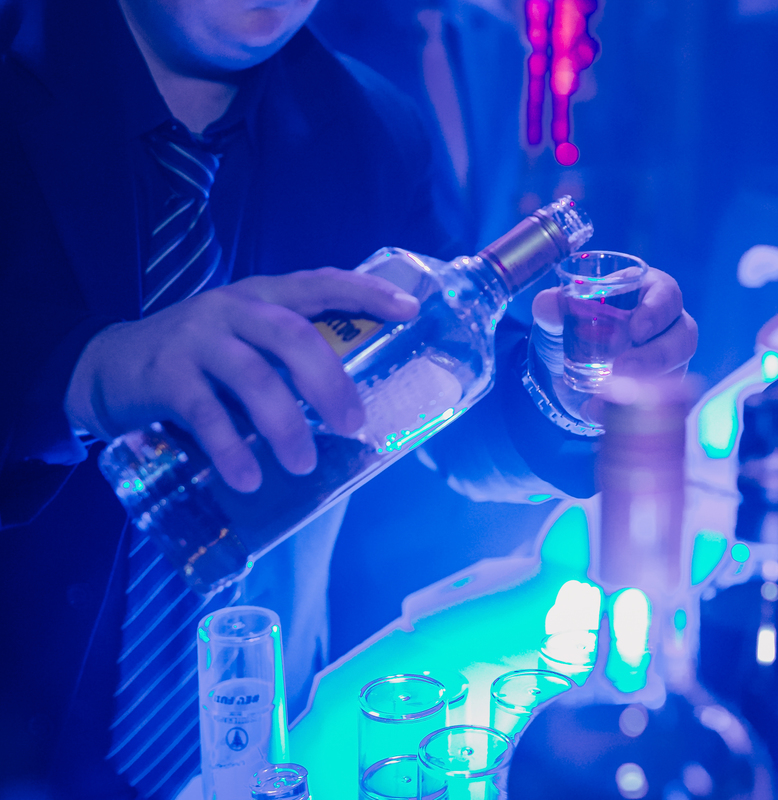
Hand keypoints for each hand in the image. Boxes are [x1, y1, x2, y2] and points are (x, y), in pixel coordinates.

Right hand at [66, 268, 418, 491]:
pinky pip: (206, 414)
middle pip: (292, 336)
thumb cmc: (200, 359)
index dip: (366, 293)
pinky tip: (251, 476)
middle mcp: (232, 309)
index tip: (410, 310)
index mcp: (262, 296)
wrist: (110, 366)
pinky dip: (232, 449)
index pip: (320, 283)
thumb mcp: (246, 341)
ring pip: (254, 377)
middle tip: (354, 425)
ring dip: (286, 424)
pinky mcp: (166, 377)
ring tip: (303, 464)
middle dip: (330, 382)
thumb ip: (289, 357)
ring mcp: (196, 340)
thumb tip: (355, 408)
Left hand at [530, 267, 697, 419]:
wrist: (567, 364)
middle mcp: (666, 325)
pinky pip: (658, 402)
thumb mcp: (559, 316)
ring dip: (647, 385)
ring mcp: (667, 359)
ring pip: (678, 371)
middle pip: (683, 335)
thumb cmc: (576, 324)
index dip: (658, 310)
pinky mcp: (660, 388)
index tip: (636, 330)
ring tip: (609, 394)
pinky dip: (626, 409)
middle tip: (623, 368)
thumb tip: (546, 305)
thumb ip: (551, 307)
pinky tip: (597, 411)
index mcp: (646, 293)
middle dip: (658, 354)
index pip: (667, 293)